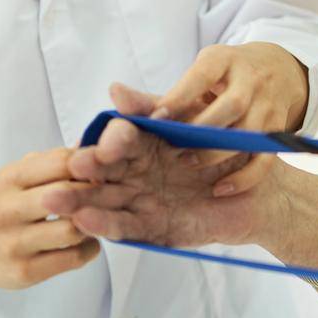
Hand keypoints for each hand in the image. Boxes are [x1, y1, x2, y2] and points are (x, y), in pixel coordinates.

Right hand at [0, 149, 106, 295]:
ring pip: (73, 229)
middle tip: (109, 196)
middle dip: (96, 194)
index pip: (61, 162)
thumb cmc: (1, 206)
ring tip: (96, 221)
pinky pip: (72, 258)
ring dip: (94, 224)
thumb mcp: (16, 175)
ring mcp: (15, 243)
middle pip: (68, 195)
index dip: (90, 165)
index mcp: (11, 179)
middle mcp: (8, 210)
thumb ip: (51, 162)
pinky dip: (89, 248)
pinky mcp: (25, 271)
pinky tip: (87, 242)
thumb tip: (92, 149)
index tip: (103, 171)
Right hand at [41, 84, 274, 248]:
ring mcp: (140, 200)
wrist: (261, 192)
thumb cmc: (228, 151)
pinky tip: (84, 221)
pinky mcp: (151, 228)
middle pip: (104, 171)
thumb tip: (115, 89)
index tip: (95, 141)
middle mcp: (136, 172)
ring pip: (105, 200)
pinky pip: (126, 226)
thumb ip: (155, 110)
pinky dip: (105, 224)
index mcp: (143, 143)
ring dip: (80, 200)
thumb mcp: (193, 125)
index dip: (107, 141)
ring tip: (56, 201)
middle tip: (70, 168)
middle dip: (85, 170)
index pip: (119, 140)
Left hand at [142, 42, 309, 196]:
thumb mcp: (194, 78)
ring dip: (218, 152)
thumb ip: (157, 96)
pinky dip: (245, 177)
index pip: (201, 77)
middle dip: (201, 130)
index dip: (178, 99)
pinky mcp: (279, 132)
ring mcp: (267, 106)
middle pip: (231, 106)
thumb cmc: (221, 79)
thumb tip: (115, 95)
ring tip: (189, 164)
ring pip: (249, 134)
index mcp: (221, 61)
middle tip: (173, 150)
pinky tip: (221, 189)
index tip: (156, 120)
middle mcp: (249, 81)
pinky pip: (266, 159)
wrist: (275, 71)